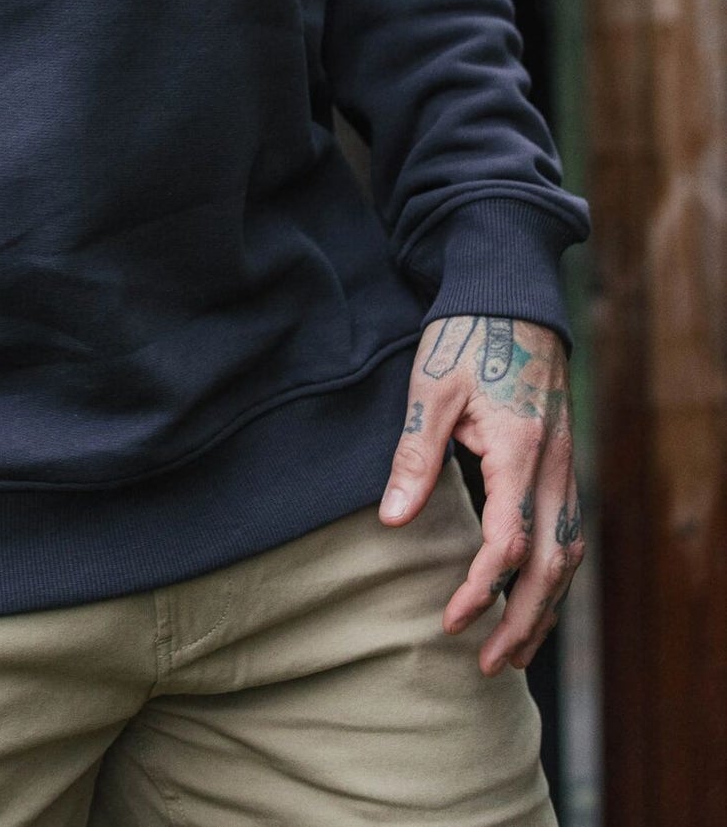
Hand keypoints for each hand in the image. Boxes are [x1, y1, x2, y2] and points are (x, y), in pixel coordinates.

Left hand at [379, 314, 583, 675]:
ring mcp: (567, 465)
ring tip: (514, 650)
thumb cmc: (465, 337)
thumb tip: (391, 521)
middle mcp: (555, 467)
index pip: (509, 542)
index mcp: (521, 451)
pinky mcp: (565, 462)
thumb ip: (414, 456)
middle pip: (552, 566)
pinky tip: (532, 595)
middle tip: (490, 664)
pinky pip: (570, 532)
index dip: (481, 588)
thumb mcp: (430, 390)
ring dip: (546, 607)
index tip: (451, 621)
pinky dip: (555, 574)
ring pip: (569, 555)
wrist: (511, 296)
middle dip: (524, 622)